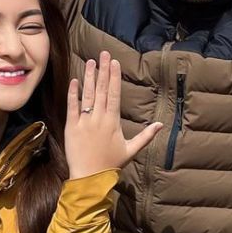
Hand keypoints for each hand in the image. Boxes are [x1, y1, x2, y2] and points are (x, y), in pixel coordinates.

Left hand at [65, 52, 162, 179]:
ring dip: (89, 77)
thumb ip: (146, 136)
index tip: (114, 63)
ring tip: (90, 62)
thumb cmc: (111, 164)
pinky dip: (73, 93)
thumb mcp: (131, 150)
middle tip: (104, 54)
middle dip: (103, 70)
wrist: (90, 178)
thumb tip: (160, 124)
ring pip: (87, 95)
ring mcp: (84, 121)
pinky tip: (74, 80)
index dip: (114, 77)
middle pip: (101, 90)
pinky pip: (72, 107)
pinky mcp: (71, 127)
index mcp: (113, 122)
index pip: (114, 94)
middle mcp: (99, 118)